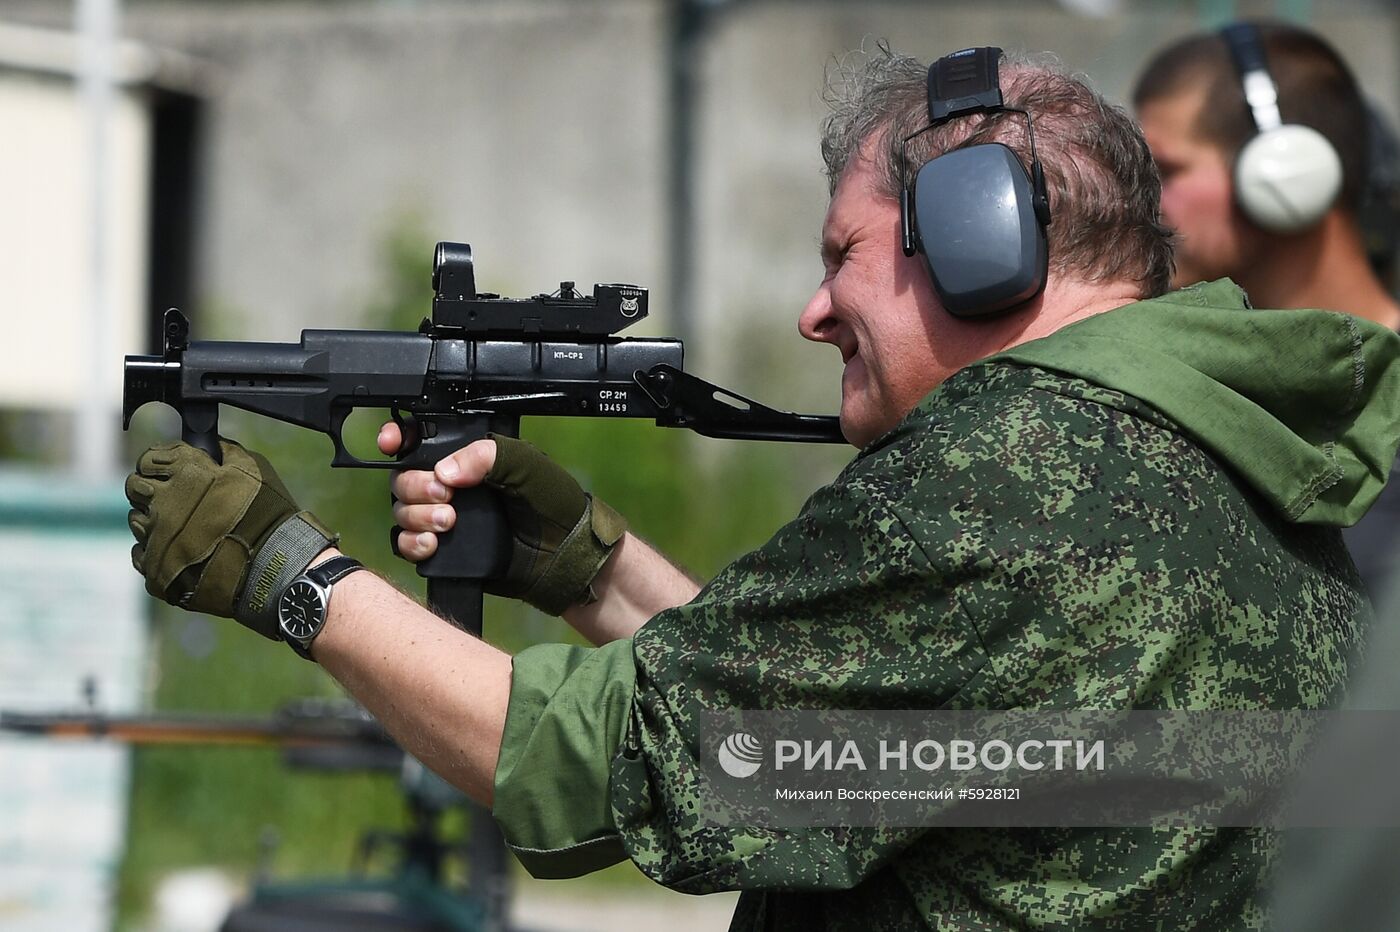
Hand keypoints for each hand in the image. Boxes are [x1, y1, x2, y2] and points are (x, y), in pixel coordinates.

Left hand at [125, 440, 335, 637]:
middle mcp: (163, 502)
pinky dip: (156, 550)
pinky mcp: (155, 569)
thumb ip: (225, 452)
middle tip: (171, 498)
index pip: (149, 459)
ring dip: (153, 520)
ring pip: (137, 521)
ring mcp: (156, 537)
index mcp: (184, 473)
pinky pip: (142, 554)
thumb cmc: (266, 513)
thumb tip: (211, 444)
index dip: (158, 463)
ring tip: (181, 529)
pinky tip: (180, 552)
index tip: (168, 470)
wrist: (272, 565)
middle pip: (134, 487)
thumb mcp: (254, 469)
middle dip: (148, 488)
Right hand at [379, 424, 626, 614]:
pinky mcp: (443, 551)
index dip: (398, 439)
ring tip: (448, 523)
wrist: (564, 555)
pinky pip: (406, 545)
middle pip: (403, 478)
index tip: (391, 443)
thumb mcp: (526, 465)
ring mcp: (444, 518)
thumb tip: (443, 470)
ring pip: (402, 511)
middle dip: (416, 485)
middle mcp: (452, 486)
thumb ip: (486, 455)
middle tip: (445, 495)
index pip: (421, 441)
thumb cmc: (554, 503)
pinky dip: (411, 543)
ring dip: (416, 516)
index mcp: (468, 458)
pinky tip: (433, 544)